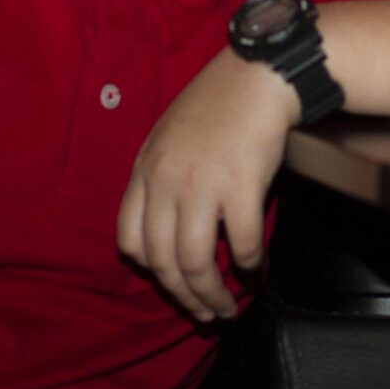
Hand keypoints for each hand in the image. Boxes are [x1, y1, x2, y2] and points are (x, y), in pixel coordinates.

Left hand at [118, 49, 299, 322]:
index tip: (172, 282)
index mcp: (145, 170)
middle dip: (184, 297)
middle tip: (205, 313)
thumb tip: (168, 224)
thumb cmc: (220, 103)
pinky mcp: (241, 186)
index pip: (129, 240)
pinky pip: (241, 242)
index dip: (150, 271)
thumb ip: (161, 177)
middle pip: (163, 262)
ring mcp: (202, 185)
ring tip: (229, 306)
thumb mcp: (170, 136)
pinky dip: (249, 264)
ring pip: (196, 262)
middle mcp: (167, 182)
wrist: (260, 75)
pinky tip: (256, 268)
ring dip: (214, 294)